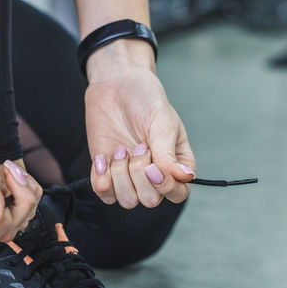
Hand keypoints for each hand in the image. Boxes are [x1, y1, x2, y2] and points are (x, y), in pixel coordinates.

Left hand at [85, 63, 196, 208]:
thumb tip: (184, 176)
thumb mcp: (162, 122)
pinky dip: (102, 179)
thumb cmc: (146, 100)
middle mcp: (154, 176)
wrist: (115, 85)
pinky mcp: (107, 174)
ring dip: (120, 175)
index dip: (165, 186)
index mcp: (176, 165)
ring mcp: (130, 177)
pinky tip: (102, 158)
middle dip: (139, 174)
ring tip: (120, 149)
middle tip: (137, 146)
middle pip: (150, 200)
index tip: (152, 165)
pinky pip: (104, 194)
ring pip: (127, 201)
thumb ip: (168, 152)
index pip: (178, 194)